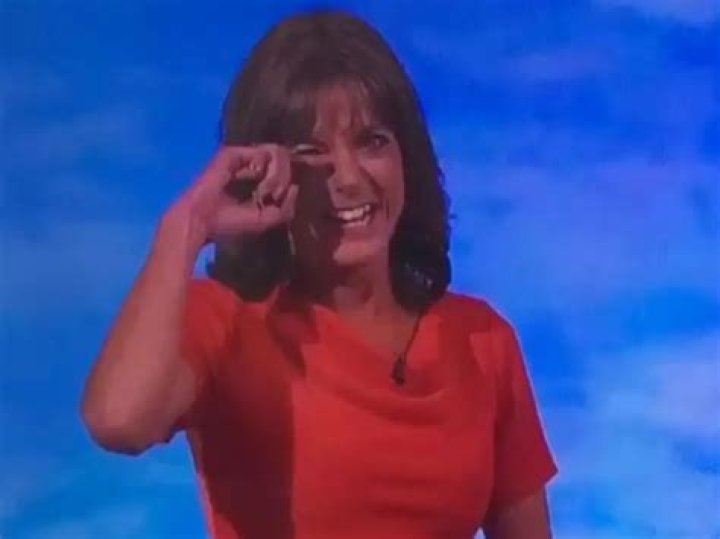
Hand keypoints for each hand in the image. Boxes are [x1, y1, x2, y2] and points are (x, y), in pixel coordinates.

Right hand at [161, 144, 298, 252]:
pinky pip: (265, 153)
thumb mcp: (266, 219)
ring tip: (267, 191)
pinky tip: (260, 183)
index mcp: (257, 181)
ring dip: (278, 175)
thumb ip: (286, 207)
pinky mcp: (235, 153)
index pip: (284, 171)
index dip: (289, 181)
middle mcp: (251, 166)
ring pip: (277, 155)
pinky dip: (268, 169)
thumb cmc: (231, 223)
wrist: (203, 219)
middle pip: (284, 161)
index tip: (280, 198)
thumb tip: (295, 187)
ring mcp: (243, 158)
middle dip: (284, 179)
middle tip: (274, 195)